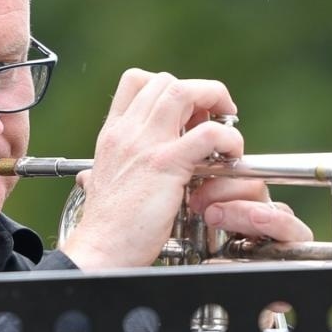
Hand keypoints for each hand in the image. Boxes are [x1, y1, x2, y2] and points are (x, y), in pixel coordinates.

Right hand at [60, 69, 312, 267]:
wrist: (100, 250)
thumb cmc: (106, 226)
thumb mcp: (100, 185)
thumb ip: (107, 171)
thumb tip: (101, 175)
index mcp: (113, 134)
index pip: (136, 81)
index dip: (167, 87)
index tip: (186, 110)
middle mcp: (127, 131)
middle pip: (166, 82)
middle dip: (198, 93)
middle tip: (214, 117)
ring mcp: (146, 144)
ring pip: (185, 93)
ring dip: (213, 102)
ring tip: (226, 128)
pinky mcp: (166, 164)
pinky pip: (208, 133)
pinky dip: (227, 139)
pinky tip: (230, 157)